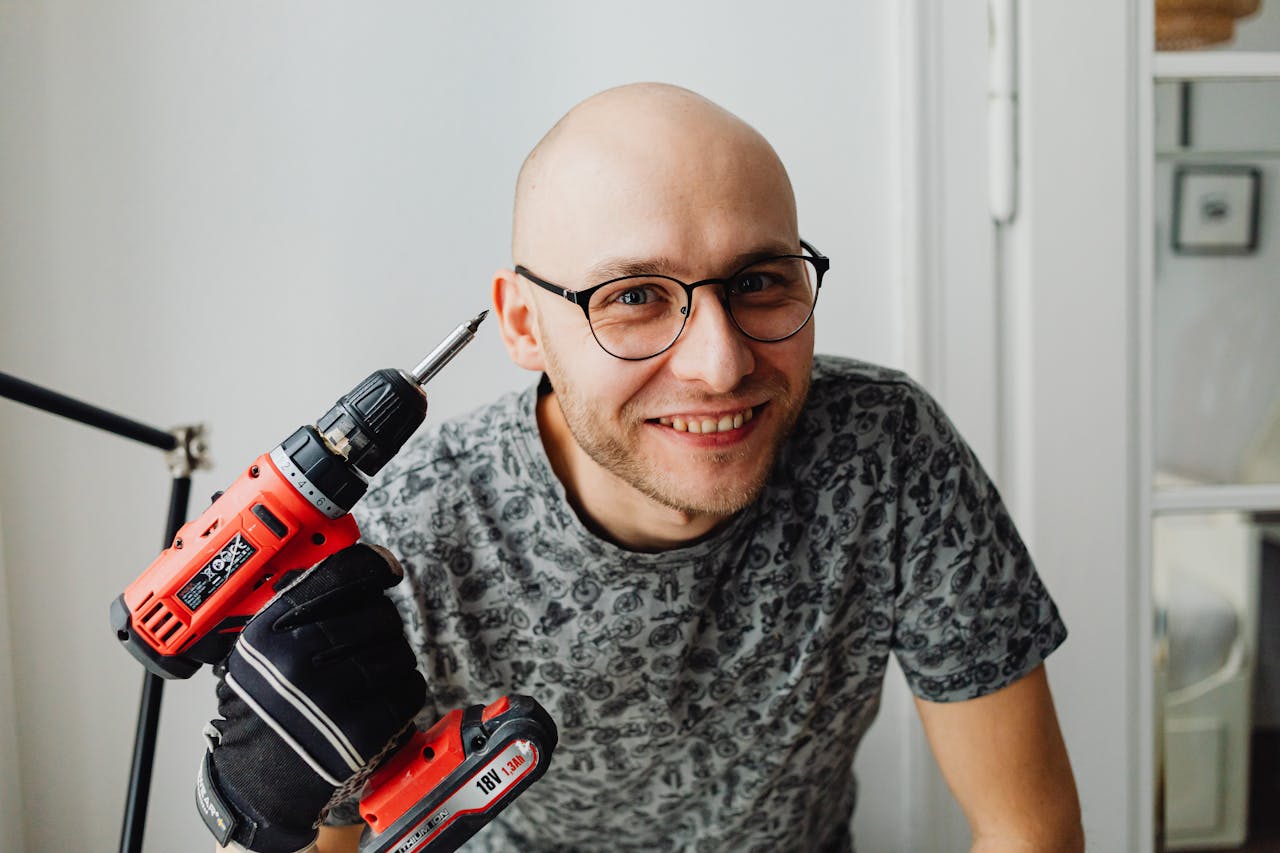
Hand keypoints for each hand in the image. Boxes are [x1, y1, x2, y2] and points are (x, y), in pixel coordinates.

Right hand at [196, 544, 425, 852]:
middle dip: (383, 623)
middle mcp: (298, 662)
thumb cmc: (263, 706)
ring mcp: (331, 698)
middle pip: (380, 614)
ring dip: (396, 656)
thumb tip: (364, 564)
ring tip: (374, 670)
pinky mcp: (360, 731)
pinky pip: (409, 689)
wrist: (257, 777)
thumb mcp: (259, 648)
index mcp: (271, 633)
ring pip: (399, 651)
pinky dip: (406, 687)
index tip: (386, 569)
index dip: (373, 566)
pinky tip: (386, 692)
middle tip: (371, 637)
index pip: (340, 576)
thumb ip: (298, 605)